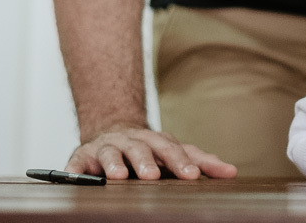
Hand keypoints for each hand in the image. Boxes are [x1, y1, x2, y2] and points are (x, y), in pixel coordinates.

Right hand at [65, 124, 237, 180]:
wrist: (112, 129)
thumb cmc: (148, 147)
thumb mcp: (174, 152)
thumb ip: (200, 161)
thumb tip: (230, 172)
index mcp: (156, 141)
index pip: (172, 150)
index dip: (182, 163)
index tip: (193, 176)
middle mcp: (132, 142)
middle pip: (142, 149)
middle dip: (147, 162)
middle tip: (154, 176)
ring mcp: (106, 148)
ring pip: (111, 153)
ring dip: (115, 163)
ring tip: (119, 176)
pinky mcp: (82, 157)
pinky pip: (76, 164)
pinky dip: (74, 171)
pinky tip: (75, 178)